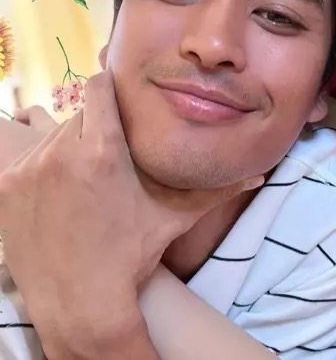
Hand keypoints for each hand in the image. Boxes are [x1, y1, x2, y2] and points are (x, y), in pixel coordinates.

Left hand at [0, 71, 261, 359]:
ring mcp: (28, 169)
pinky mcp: (6, 186)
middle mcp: (61, 152)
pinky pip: (25, 156)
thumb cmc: (132, 254)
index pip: (97, 85)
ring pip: (51, 135)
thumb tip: (259, 173)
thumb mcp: (175, 216)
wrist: (81, 302)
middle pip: (77, 114)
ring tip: (83, 183)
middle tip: (105, 156)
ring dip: (66, 148)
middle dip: (92, 128)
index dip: (108, 90)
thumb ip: (218, 190)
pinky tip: (58, 195)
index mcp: (103, 149)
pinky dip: (40, 168)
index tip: (114, 102)